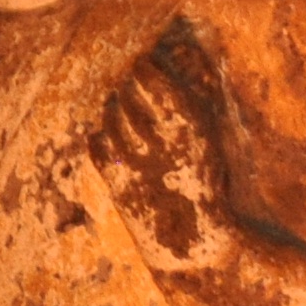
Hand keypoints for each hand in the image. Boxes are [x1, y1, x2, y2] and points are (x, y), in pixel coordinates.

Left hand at [92, 28, 241, 275]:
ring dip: (110, 106)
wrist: (193, 245)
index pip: (152, 79)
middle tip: (121, 76)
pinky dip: (99, 133)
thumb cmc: (208, 189)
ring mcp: (134, 160)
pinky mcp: (115, 180)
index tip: (139, 61)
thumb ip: (192, 109)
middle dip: (123, 84)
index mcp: (189, 127)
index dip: (142, 67)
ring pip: (109, 116)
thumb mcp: (210, 145)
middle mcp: (160, 140)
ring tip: (113, 100)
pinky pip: (96, 142)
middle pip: (126, 94)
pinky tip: (105, 130)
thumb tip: (180, 70)